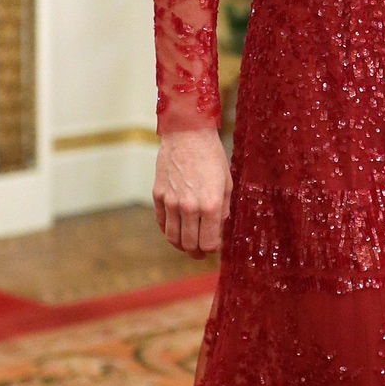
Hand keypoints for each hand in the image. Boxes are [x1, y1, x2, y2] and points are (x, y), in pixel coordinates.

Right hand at [153, 129, 232, 255]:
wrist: (187, 133)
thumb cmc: (211, 156)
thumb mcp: (226, 183)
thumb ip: (223, 210)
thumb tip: (217, 230)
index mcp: (210, 205)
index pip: (208, 243)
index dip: (212, 249)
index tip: (214, 247)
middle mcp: (189, 207)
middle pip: (189, 244)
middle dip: (196, 252)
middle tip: (200, 253)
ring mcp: (171, 202)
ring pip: (173, 238)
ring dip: (181, 246)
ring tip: (188, 245)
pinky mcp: (158, 195)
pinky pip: (161, 223)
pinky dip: (168, 231)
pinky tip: (176, 230)